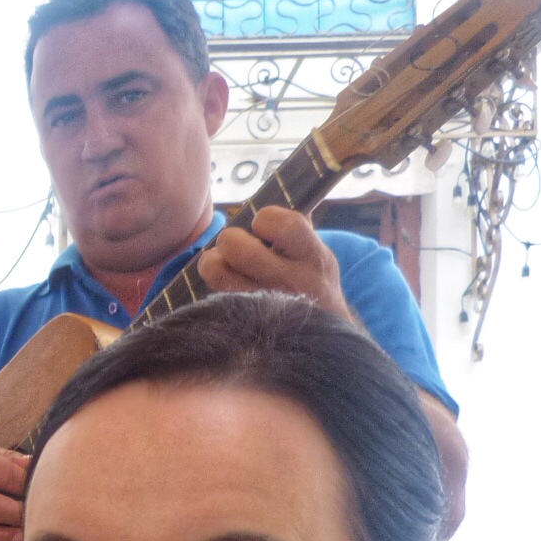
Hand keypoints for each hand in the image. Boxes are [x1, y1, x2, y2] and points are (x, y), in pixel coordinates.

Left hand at [195, 208, 348, 319]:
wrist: (327, 345)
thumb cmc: (313, 288)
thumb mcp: (317, 256)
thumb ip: (298, 227)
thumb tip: (279, 194)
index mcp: (314, 257)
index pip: (279, 222)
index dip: (264, 219)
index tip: (265, 228)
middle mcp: (292, 283)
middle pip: (237, 246)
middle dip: (230, 240)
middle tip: (235, 247)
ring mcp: (267, 307)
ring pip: (217, 271)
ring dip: (213, 263)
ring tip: (223, 265)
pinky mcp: (245, 325)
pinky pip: (213, 296)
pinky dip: (214, 285)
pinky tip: (225, 286)